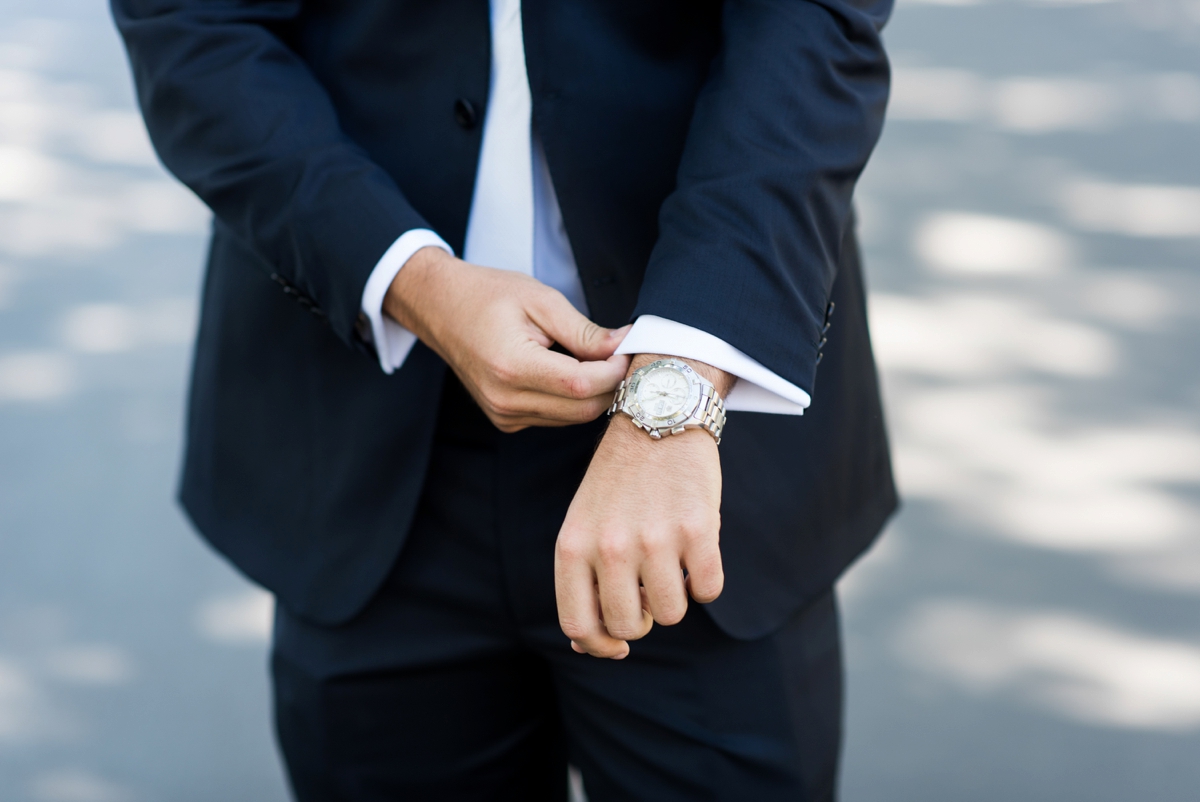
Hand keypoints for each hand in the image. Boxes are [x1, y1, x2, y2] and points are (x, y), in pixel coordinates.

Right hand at [384, 247, 630, 431]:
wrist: (441, 308)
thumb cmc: (486, 296)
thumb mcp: (541, 300)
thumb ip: (584, 330)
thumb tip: (624, 345)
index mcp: (512, 366)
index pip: (581, 385)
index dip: (614, 371)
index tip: (628, 349)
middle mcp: (506, 399)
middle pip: (582, 409)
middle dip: (611, 385)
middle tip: (621, 355)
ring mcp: (504, 414)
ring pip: (573, 418)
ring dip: (594, 393)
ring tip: (597, 360)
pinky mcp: (506, 420)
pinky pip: (555, 418)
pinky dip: (572, 399)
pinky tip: (571, 372)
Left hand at [554, 355, 732, 658]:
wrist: (658, 417)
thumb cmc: (619, 481)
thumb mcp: (583, 523)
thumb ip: (581, 580)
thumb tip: (586, 646)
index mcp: (572, 546)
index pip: (579, 627)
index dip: (600, 647)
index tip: (617, 644)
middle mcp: (609, 547)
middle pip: (629, 627)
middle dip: (643, 619)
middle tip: (647, 589)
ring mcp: (654, 539)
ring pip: (671, 614)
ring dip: (676, 598)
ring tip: (671, 564)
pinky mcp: (698, 529)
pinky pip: (709, 590)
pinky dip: (706, 582)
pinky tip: (696, 553)